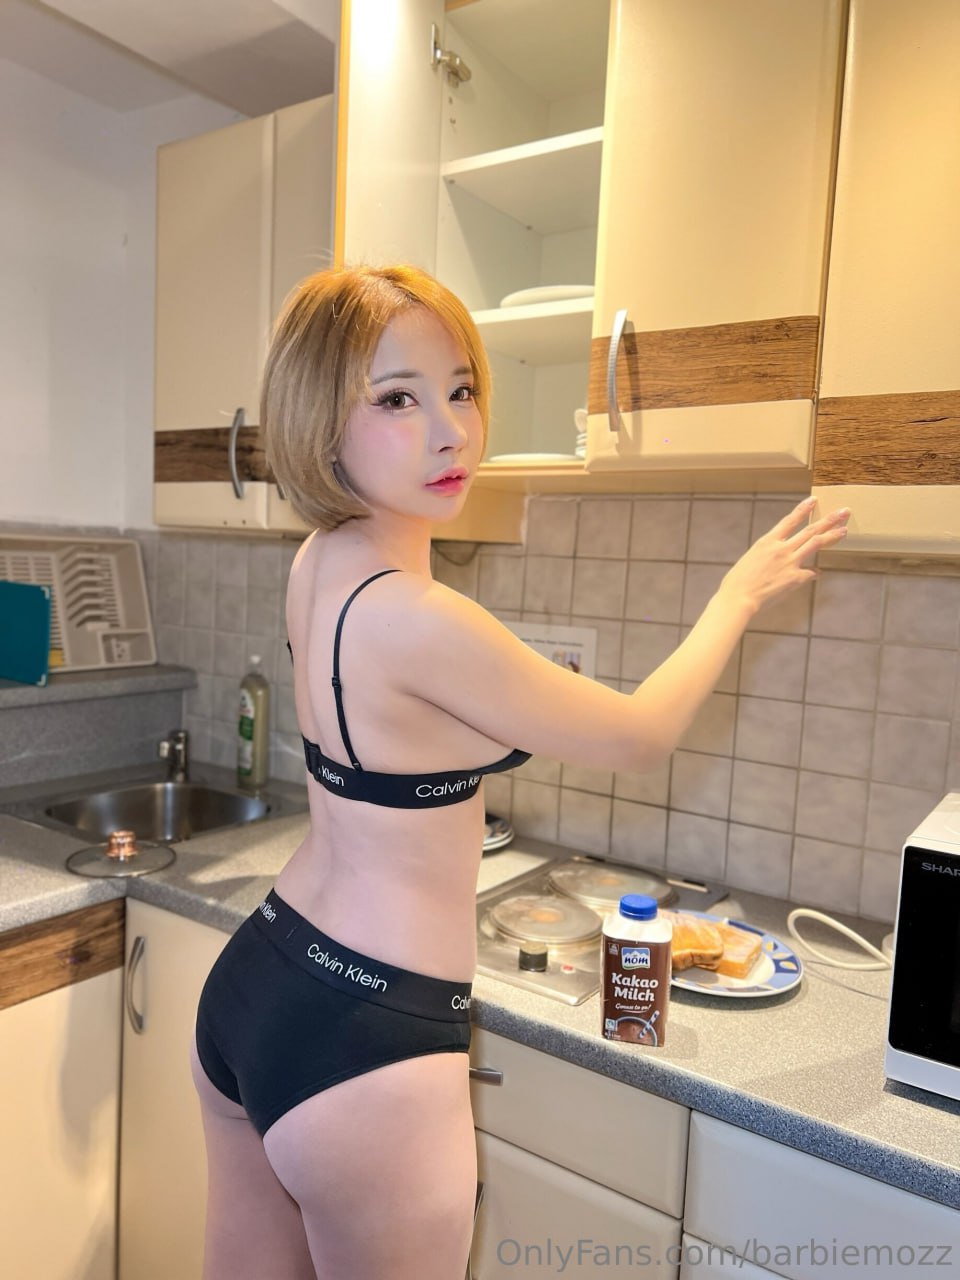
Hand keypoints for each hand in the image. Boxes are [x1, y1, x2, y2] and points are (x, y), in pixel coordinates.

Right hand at [719, 497, 849, 615]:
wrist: (738, 597)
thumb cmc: (738, 580)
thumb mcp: (752, 558)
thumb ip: (768, 554)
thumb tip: (780, 556)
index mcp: (768, 541)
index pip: (790, 520)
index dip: (803, 509)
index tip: (814, 500)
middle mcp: (782, 548)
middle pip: (810, 530)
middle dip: (828, 520)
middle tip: (843, 512)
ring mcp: (790, 562)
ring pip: (816, 544)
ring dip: (832, 536)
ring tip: (843, 530)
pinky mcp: (795, 578)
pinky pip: (810, 573)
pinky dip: (815, 573)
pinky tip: (819, 573)